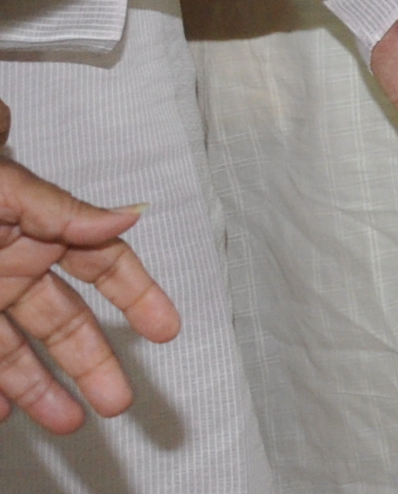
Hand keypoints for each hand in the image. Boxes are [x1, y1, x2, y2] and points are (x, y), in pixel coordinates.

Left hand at [0, 150, 178, 430]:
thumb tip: (127, 215)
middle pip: (65, 320)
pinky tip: (2, 415)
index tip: (166, 329)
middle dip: (94, 361)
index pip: (101, 262)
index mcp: (37, 227)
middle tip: (118, 399)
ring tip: (68, 422)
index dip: (137, 294)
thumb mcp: (1, 188)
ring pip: (19, 352)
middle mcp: (13, 265)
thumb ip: (59, 207)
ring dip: (42, 389)